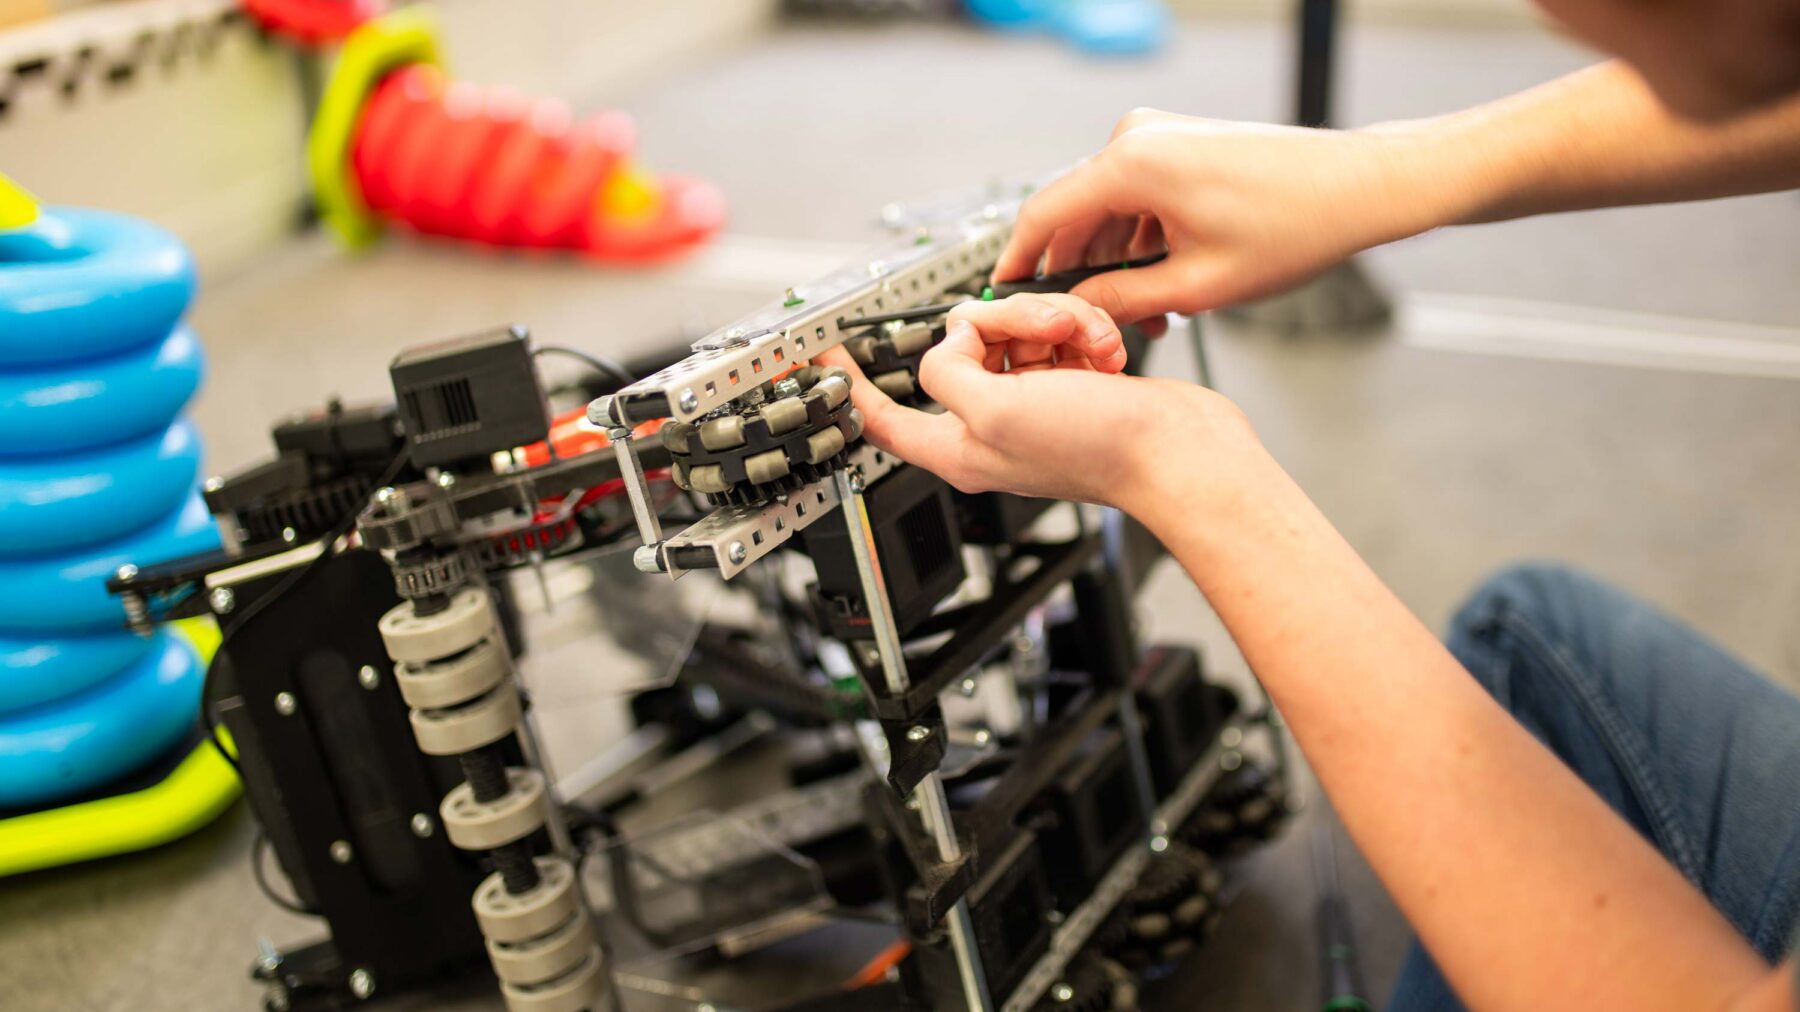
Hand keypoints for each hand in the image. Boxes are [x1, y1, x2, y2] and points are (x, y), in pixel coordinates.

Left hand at [818, 293, 1263, 515]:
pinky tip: (1104, 350)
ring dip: (1052, 322)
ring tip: (1087, 344)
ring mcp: (1031, 401)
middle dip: (1004, 323)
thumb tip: (952, 344)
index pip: (884, 415)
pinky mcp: (1069, 381)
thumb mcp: (997, 409)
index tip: (825, 354)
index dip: (850, 384)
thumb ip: (950, 373)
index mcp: (958, 446)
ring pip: (1011, 329)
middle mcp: (990, 424)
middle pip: (960, 347)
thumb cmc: (1099, 448)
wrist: (1181, 452)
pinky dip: (1080, 330)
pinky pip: (1055, 332)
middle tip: (1044, 334)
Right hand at [993, 109, 1448, 322]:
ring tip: (1146, 315)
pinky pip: (1136, 197)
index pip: (1041, 216)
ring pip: (1107, 210)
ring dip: (1114, 262)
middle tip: (1084, 325)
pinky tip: (1163, 283)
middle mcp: (1137, 139)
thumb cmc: (1295, 225)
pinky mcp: (1180, 144)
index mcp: (1131, 164)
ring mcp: (1159, 137)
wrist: (1360, 188)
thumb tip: (1077, 314)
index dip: (1016, 264)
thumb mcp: (1197, 286)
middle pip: (1073, 215)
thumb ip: (1122, 301)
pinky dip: (1139, 240)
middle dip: (1077, 274)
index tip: (1001, 297)